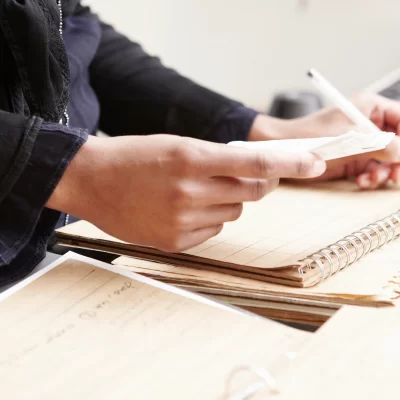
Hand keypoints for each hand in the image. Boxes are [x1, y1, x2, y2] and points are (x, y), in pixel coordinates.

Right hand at [47, 134, 325, 251]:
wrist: (92, 180)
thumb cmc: (134, 157)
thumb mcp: (177, 145)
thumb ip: (217, 160)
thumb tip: (256, 173)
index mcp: (192, 158)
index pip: (255, 163)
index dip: (290, 163)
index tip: (315, 163)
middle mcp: (190, 192)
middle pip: (251, 192)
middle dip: (252, 183)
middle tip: (237, 175)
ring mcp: (183, 221)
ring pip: (232, 212)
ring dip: (225, 201)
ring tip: (193, 192)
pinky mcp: (176, 242)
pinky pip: (213, 230)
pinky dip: (208, 219)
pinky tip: (181, 210)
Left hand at [249, 93, 399, 188]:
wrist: (284, 150)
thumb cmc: (311, 136)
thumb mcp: (349, 140)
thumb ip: (380, 145)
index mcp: (371, 107)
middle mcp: (370, 124)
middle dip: (399, 160)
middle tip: (395, 175)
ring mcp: (363, 143)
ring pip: (390, 158)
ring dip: (385, 172)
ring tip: (372, 179)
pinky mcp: (355, 159)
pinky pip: (374, 169)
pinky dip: (372, 177)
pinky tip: (362, 181)